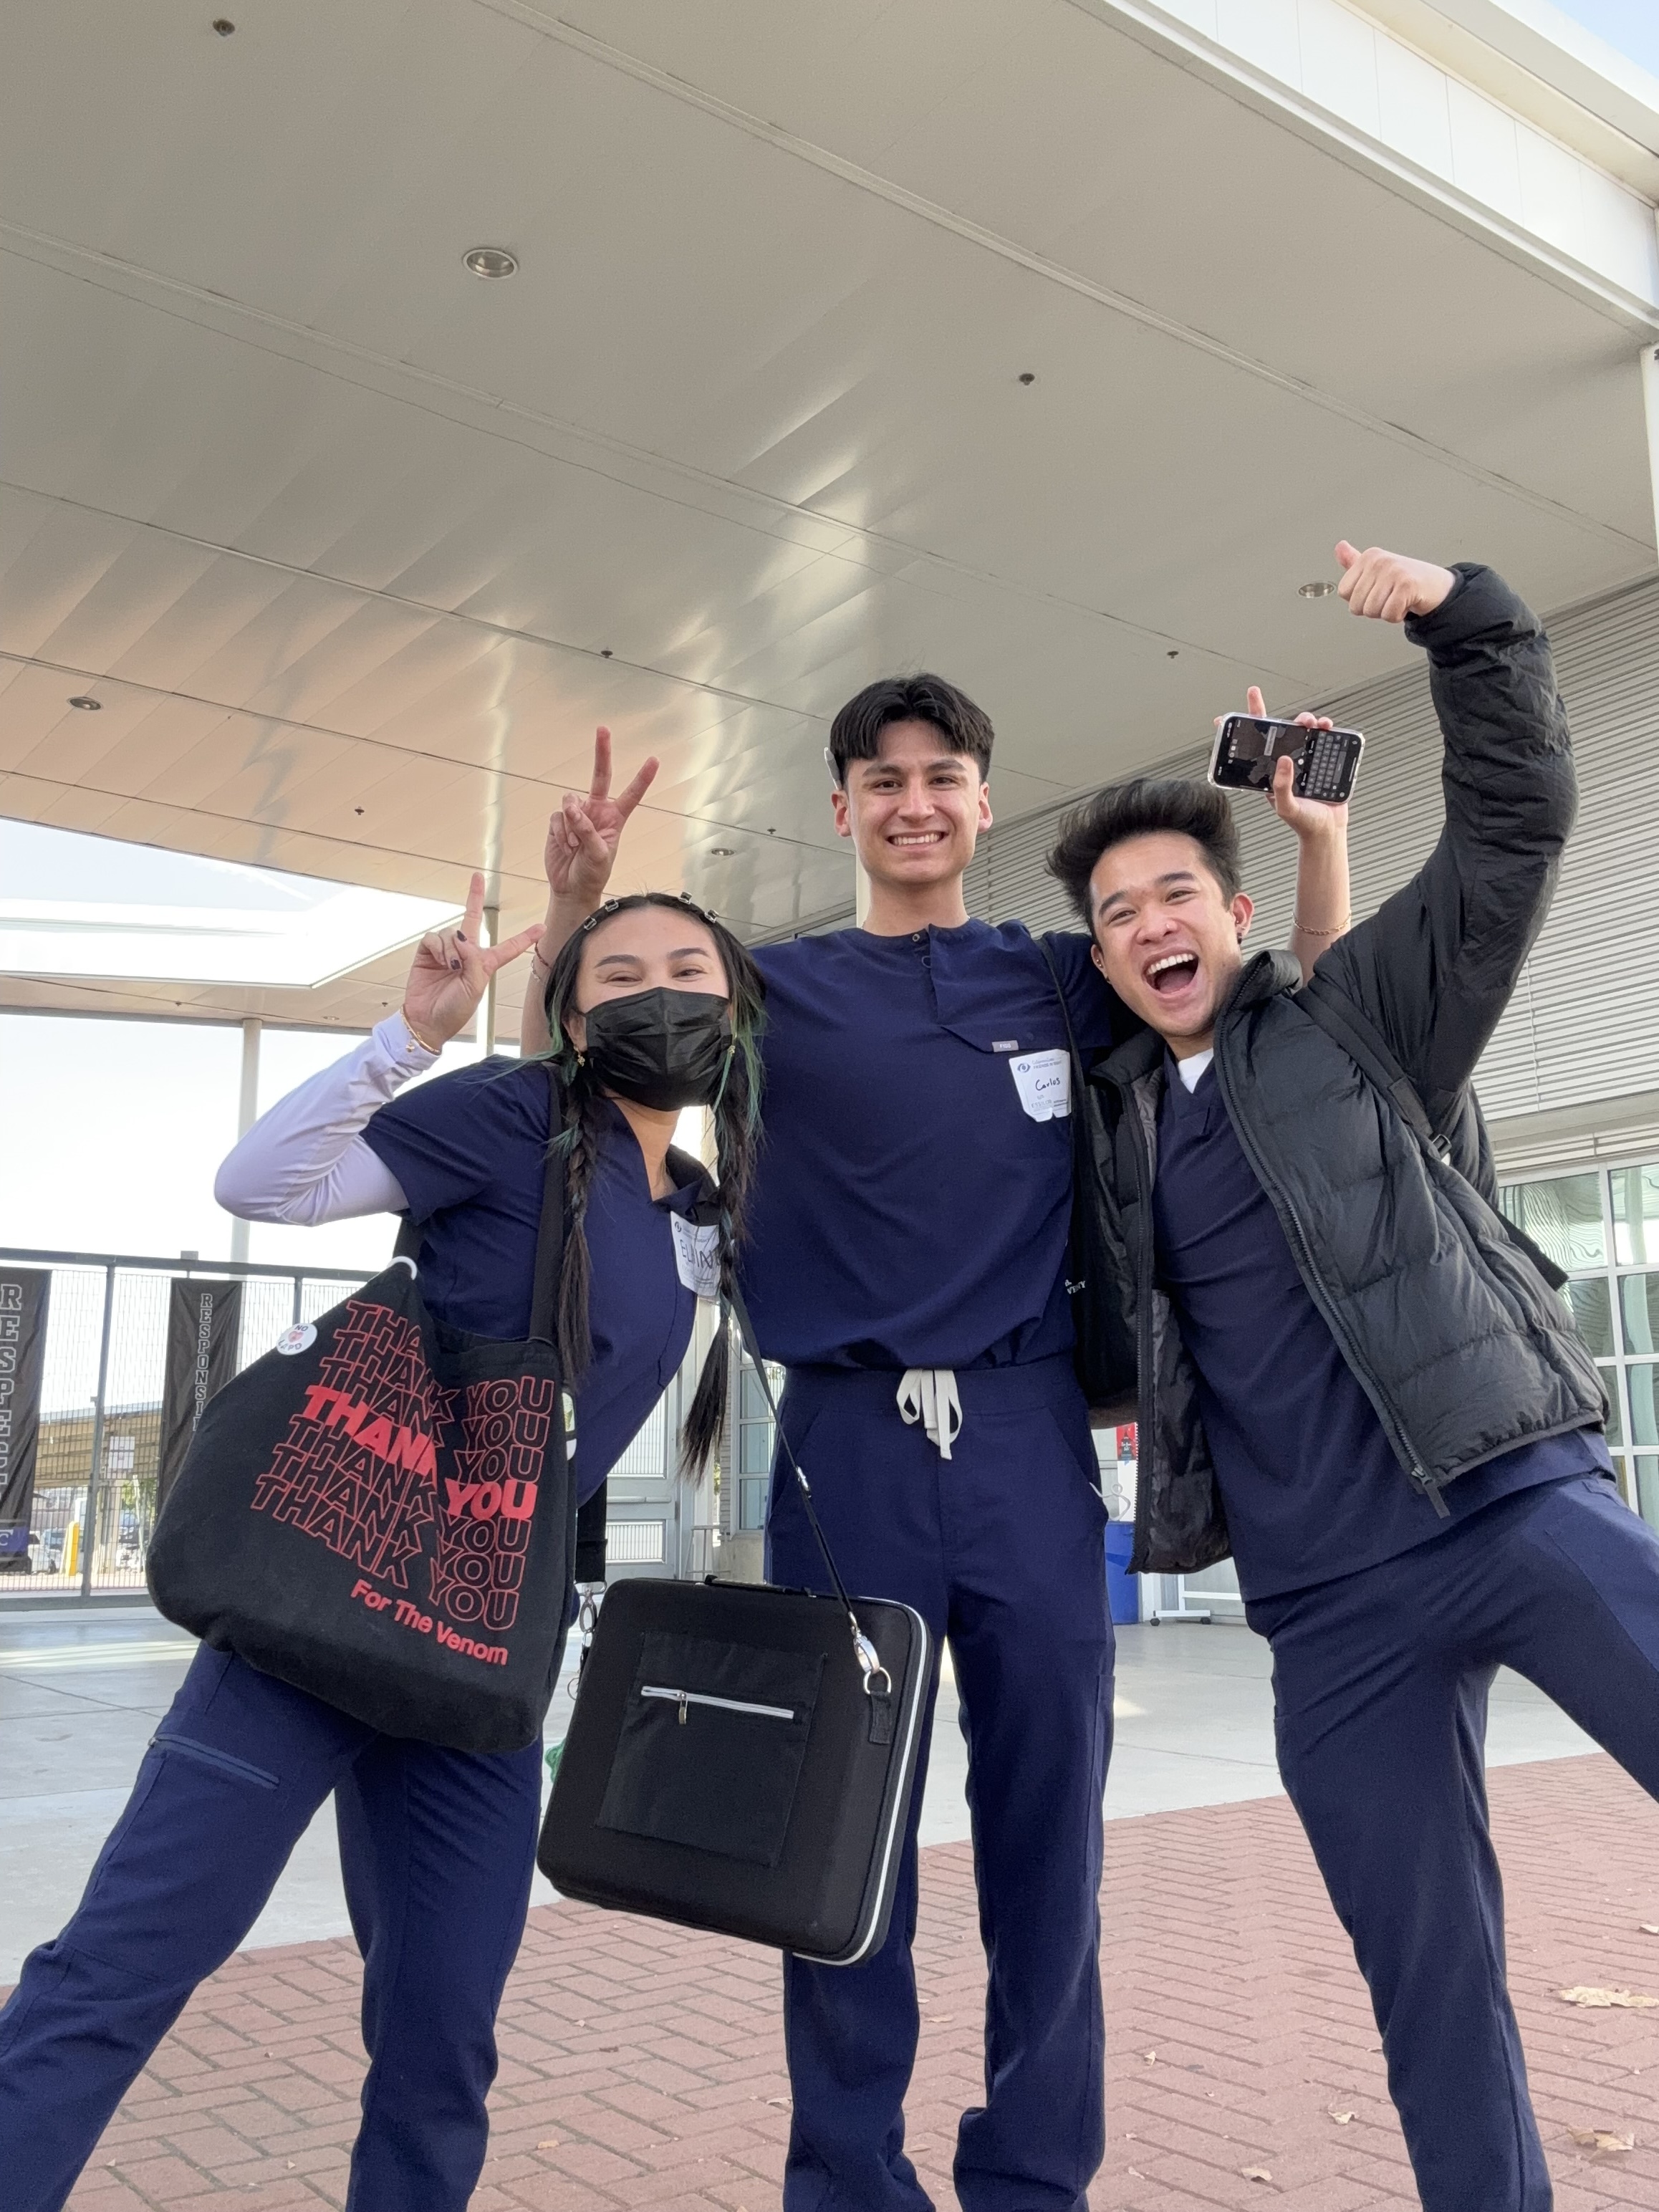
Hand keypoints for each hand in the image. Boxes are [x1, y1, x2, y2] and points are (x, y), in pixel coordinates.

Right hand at [402, 873, 541, 1048]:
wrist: (426, 1020)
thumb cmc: (454, 1010)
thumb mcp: (474, 988)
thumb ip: (473, 961)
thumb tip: (461, 938)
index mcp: (484, 964)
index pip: (508, 948)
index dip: (524, 938)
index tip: (540, 927)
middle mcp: (466, 954)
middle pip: (472, 918)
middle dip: (474, 897)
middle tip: (477, 877)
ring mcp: (446, 951)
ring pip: (452, 931)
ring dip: (451, 946)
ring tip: (449, 965)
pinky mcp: (427, 952)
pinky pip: (433, 937)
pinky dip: (437, 947)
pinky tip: (438, 960)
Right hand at [543, 726, 658, 905]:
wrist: (571, 887)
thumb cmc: (592, 874)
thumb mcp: (598, 855)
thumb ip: (587, 830)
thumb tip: (572, 808)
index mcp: (615, 819)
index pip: (631, 794)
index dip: (642, 778)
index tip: (654, 760)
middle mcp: (597, 811)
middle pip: (600, 776)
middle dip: (602, 752)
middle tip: (603, 729)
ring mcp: (577, 814)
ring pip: (570, 801)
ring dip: (571, 823)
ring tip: (574, 844)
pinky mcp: (560, 821)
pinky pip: (558, 817)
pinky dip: (560, 832)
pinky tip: (564, 845)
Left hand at [1217, 686, 1347, 837]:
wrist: (1327, 831)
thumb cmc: (1302, 823)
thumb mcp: (1285, 807)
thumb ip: (1281, 787)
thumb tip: (1284, 760)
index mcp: (1271, 771)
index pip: (1259, 740)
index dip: (1253, 717)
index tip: (1251, 694)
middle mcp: (1287, 762)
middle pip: (1286, 731)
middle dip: (1291, 719)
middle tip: (1300, 720)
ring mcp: (1305, 761)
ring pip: (1306, 732)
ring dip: (1310, 722)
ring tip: (1316, 723)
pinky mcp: (1323, 763)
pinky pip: (1324, 741)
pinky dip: (1328, 731)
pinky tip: (1329, 729)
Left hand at [1335, 541, 1455, 622]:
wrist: (1434, 585)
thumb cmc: (1402, 579)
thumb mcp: (1374, 569)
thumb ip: (1354, 563)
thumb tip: (1339, 547)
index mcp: (1368, 557)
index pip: (1344, 592)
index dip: (1358, 599)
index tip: (1375, 591)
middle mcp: (1379, 561)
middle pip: (1356, 605)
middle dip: (1372, 609)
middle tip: (1388, 597)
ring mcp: (1393, 572)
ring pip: (1371, 612)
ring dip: (1385, 613)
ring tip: (1396, 599)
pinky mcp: (1407, 585)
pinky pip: (1389, 615)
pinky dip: (1397, 616)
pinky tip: (1405, 604)